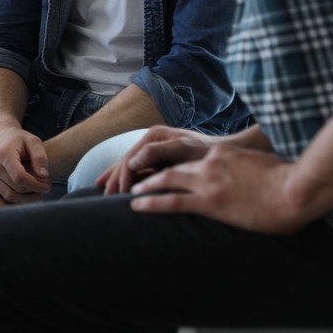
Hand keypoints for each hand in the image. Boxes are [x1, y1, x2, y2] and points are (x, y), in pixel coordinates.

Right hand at [0, 126, 51, 203]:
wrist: (0, 137)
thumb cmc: (19, 140)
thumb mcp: (34, 141)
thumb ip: (40, 157)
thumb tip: (44, 176)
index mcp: (3, 155)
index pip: (19, 177)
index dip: (36, 185)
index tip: (47, 186)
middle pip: (14, 189)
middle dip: (33, 193)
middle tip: (44, 189)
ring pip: (7, 197)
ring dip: (24, 201)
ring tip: (36, 196)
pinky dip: (9, 206)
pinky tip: (22, 201)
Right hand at [98, 126, 215, 193]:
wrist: (230, 152)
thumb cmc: (210, 151)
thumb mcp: (185, 149)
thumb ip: (157, 152)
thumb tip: (131, 163)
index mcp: (155, 136)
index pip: (131, 158)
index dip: (123, 176)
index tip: (120, 193)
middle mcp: (152, 141)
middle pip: (126, 161)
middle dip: (115, 178)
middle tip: (105, 196)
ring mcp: (156, 151)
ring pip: (130, 166)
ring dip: (117, 179)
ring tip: (102, 191)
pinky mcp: (161, 161)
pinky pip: (139, 170)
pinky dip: (128, 179)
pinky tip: (118, 187)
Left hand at [130, 144, 305, 233]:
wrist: (298, 190)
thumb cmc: (292, 180)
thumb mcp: (264, 164)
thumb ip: (249, 166)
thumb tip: (250, 176)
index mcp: (224, 152)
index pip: (190, 156)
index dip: (172, 162)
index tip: (161, 168)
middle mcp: (210, 162)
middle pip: (171, 164)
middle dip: (150, 171)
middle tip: (136, 178)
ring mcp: (208, 181)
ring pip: (165, 180)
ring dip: (145, 185)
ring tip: (131, 192)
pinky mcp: (210, 201)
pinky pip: (172, 201)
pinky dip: (151, 202)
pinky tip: (137, 206)